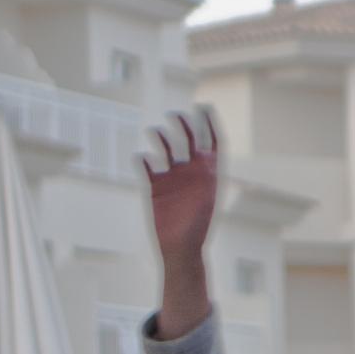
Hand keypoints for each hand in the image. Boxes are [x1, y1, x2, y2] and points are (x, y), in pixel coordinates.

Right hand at [142, 109, 227, 269]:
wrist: (180, 247)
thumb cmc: (196, 225)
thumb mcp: (204, 195)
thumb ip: (204, 174)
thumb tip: (203, 154)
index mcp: (209, 173)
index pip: (212, 141)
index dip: (210, 123)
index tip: (204, 106)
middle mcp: (192, 172)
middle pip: (189, 141)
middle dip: (183, 126)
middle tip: (174, 114)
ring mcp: (174, 179)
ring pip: (167, 150)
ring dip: (161, 138)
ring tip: (155, 132)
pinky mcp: (157, 188)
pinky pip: (148, 167)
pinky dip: (143, 159)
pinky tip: (142, 158)